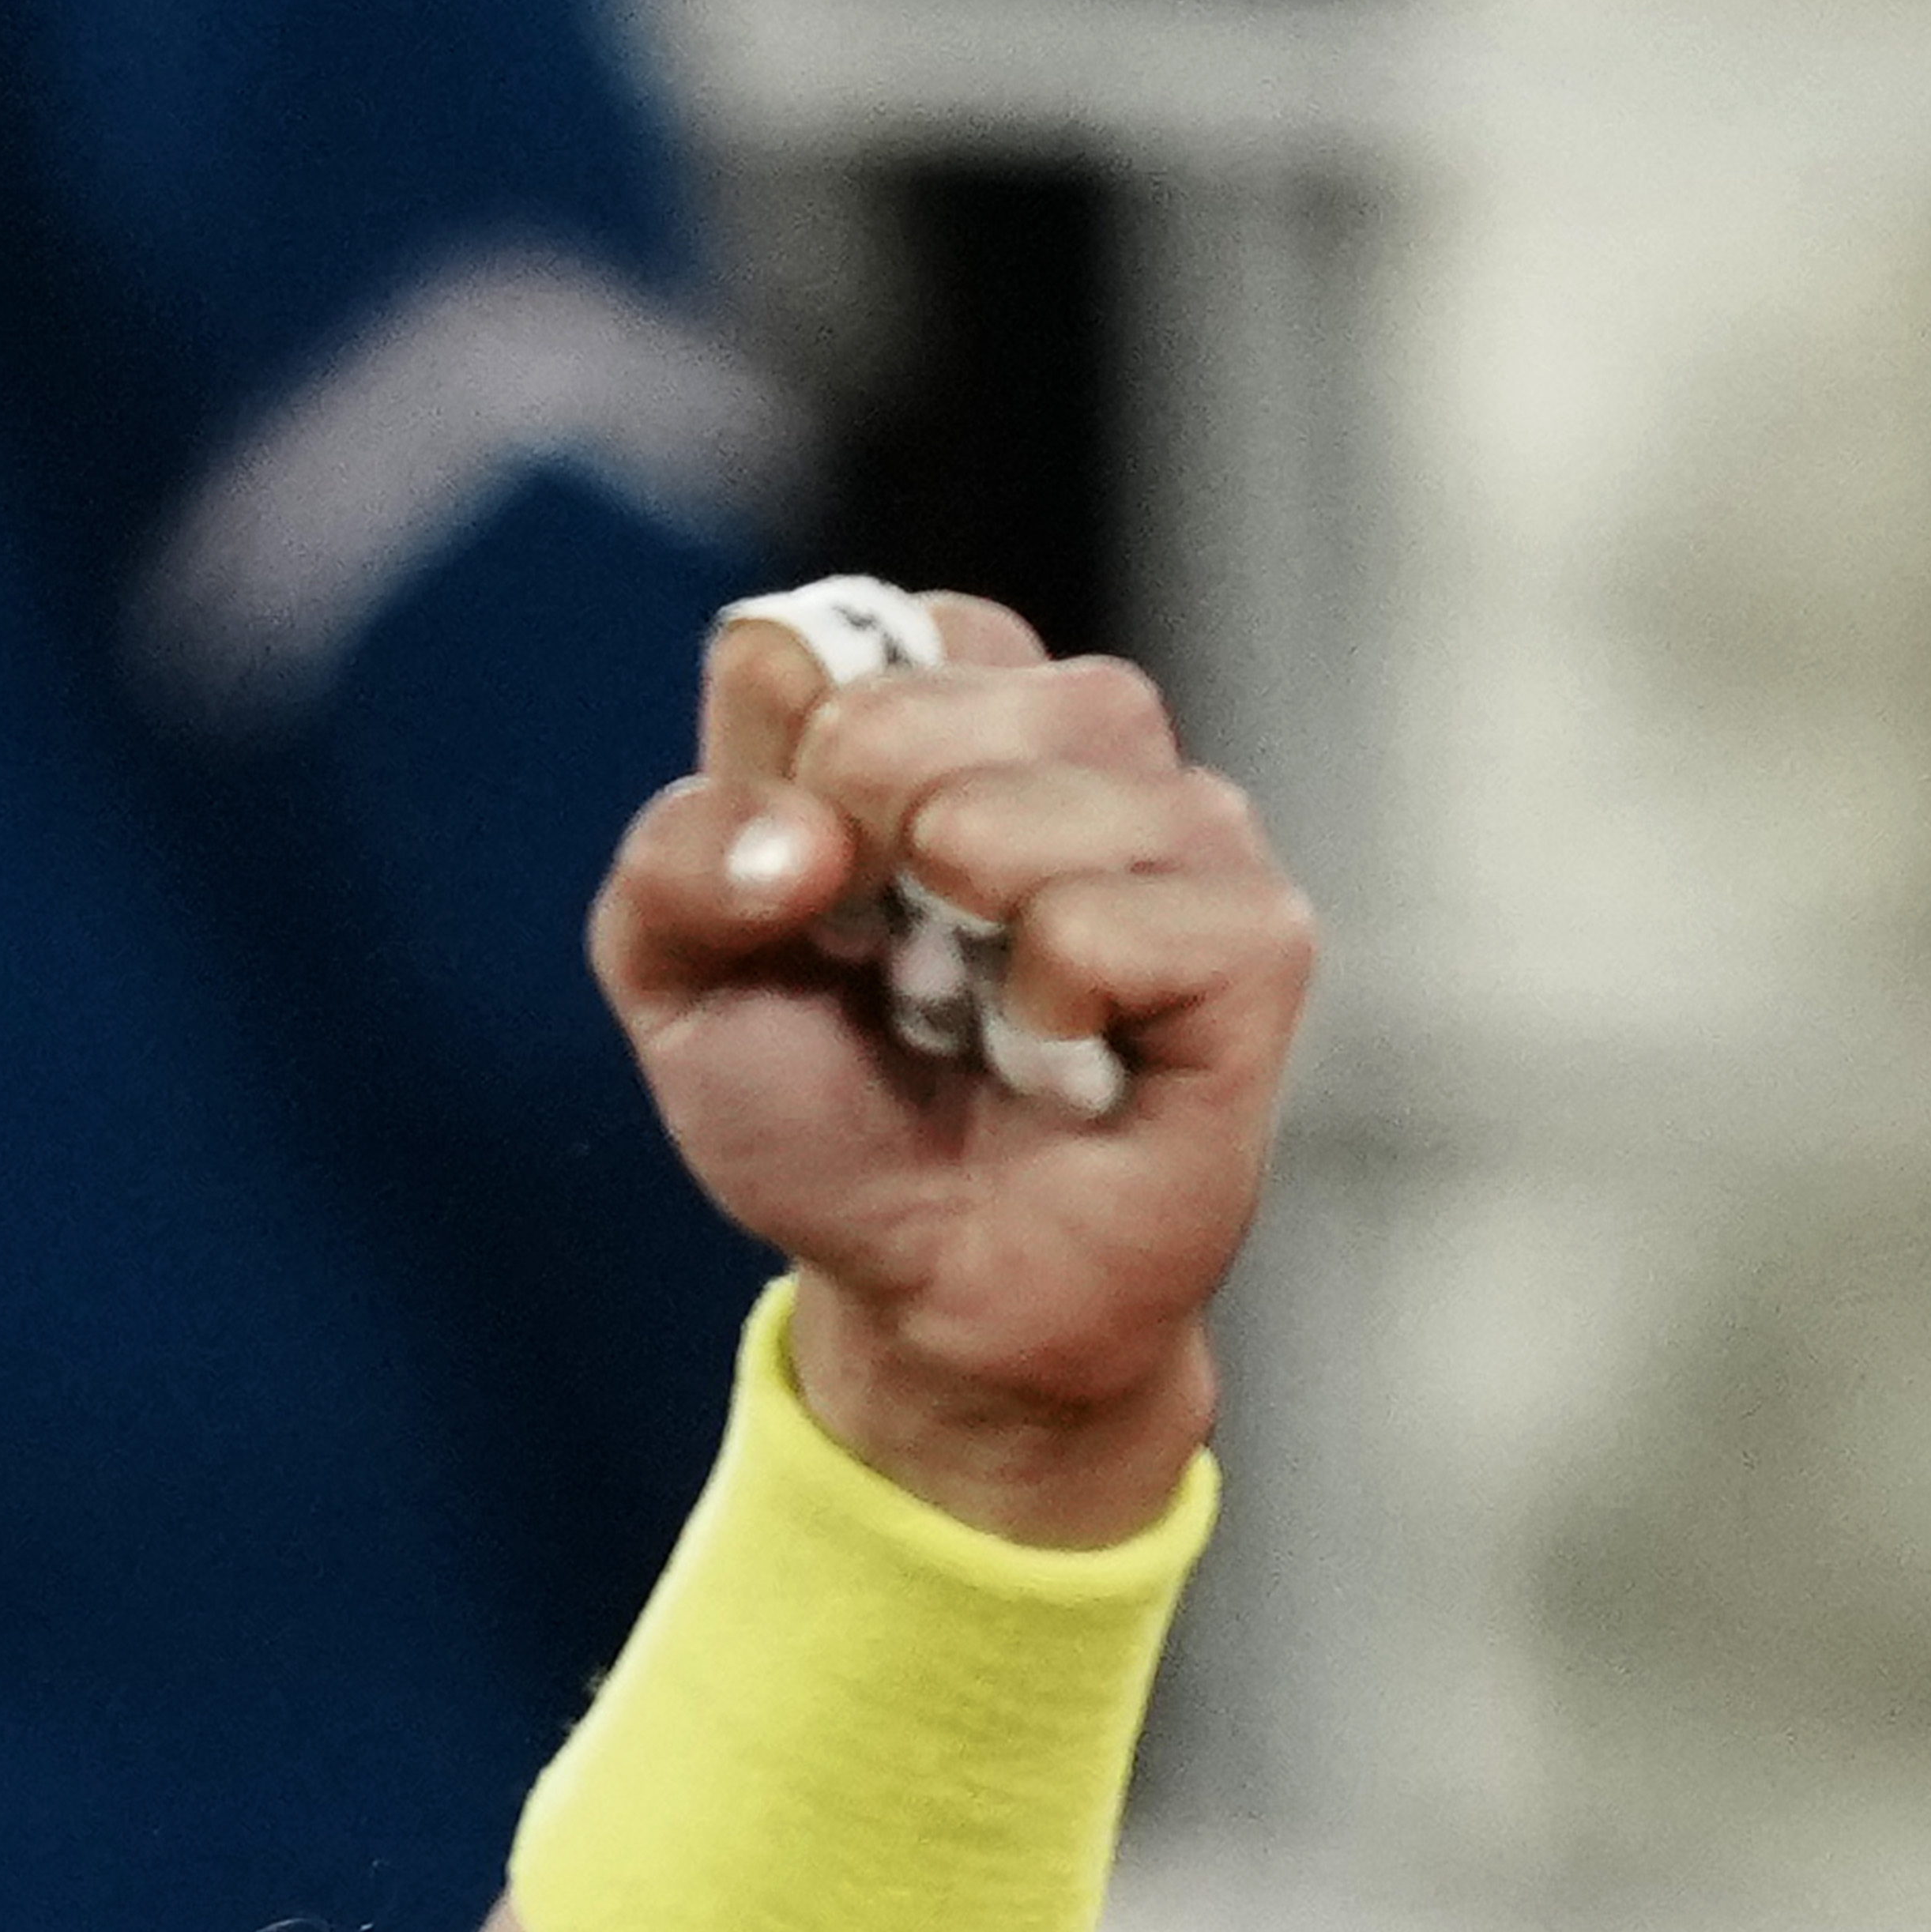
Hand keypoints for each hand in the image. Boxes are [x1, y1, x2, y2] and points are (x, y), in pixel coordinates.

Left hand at [586, 592, 1315, 1546]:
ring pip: (1011, 803)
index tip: (798, 901)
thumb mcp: (678, 985)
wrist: (932, 1286)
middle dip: (846, 871)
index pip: (808, 644)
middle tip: (889, 977)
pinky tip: (1062, 1060)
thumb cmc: (825, 1113)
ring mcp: (1182, 822)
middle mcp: (1073, 730)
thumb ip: (675, 864)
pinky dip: (1047, 1010)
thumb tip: (805, 833)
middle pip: (903, 708)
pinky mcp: (1255, 935)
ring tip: (975, 1022)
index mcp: (935, 698)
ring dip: (945, 945)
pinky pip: (1102, 922)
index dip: (767, 791)